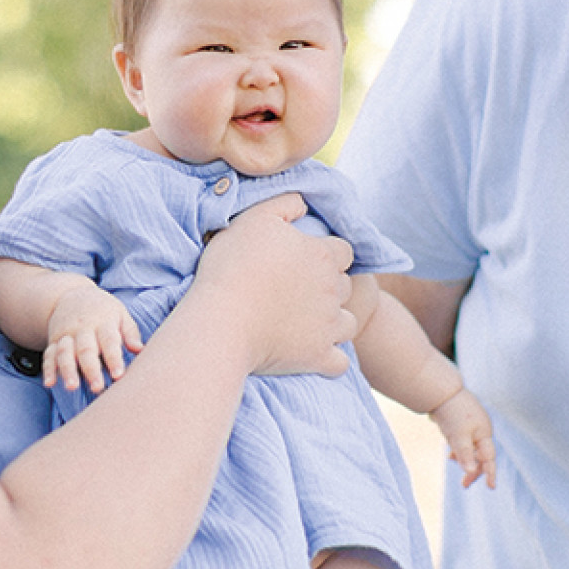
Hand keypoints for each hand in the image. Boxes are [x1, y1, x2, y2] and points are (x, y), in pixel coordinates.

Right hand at [44, 282, 142, 393]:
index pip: (109, 341)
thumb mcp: (120, 314)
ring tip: (71, 387)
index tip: (118, 376)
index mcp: (103, 323)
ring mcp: (66, 335)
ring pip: (65, 353)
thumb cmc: (103, 310)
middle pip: (86, 350)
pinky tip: (49, 383)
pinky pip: (49, 355)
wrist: (72, 294)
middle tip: (97, 388)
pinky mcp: (53, 341)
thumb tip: (140, 350)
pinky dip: (48, 369)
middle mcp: (83, 329)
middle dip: (91, 369)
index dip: (114, 358)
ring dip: (67, 370)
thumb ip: (130, 333)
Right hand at [192, 193, 355, 377]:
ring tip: (307, 323)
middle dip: (329, 287)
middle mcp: (332, 290)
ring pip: (348, 324)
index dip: (327, 255)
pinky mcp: (318, 357)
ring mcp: (328, 327)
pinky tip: (312, 354)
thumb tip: (304, 204)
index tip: (305, 261)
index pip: (344, 252)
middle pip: (345, 287)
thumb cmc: (233, 266)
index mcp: (322, 255)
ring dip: (334, 322)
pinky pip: (339, 363)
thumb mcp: (256, 219)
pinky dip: (330, 359)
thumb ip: (285, 204)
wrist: (220, 320)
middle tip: (298, 291)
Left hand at [430, 387, 496, 488]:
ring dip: (465, 459)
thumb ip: (465, 455)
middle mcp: (481, 429)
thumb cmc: (452, 414)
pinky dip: (459, 449)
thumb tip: (471, 472)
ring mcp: (472, 425)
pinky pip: (464, 441)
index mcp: (484, 433)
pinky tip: (450, 454)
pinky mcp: (461, 422)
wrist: (440, 392)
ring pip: (471, 448)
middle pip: (481, 454)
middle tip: (465, 485)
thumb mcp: (458, 437)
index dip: (490, 473)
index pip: (489, 457)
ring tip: (452, 462)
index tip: (491, 487)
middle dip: (475, 470)